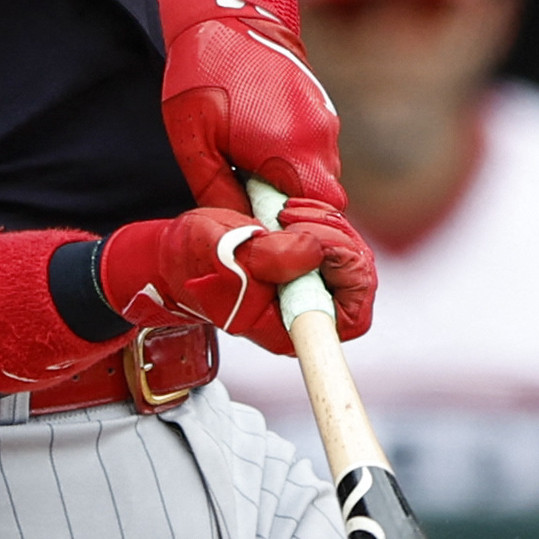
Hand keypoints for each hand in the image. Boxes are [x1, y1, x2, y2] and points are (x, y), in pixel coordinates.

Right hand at [98, 201, 376, 358]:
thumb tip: (312, 252)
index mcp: (288, 326)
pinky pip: (337, 241)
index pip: (350, 316)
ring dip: (327, 225)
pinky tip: (292, 212)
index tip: (324, 247)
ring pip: (351, 256)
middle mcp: (306, 312)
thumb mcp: (223, 254)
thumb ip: (268, 257)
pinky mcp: (310, 265)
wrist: (180, 252)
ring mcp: (311, 289)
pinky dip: (321, 219)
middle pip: (359, 279)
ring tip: (288, 213)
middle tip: (297, 219)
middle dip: (336, 239)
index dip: (352, 278)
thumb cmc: (195, 260)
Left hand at [156, 0, 347, 220]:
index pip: (316, 218)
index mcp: (291, 152)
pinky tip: (258, 137)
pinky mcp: (321, 107)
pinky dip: (293, 157)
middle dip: (290, 208)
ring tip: (247, 162)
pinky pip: (315, 149)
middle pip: (321, 200)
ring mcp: (325, 120)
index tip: (266, 234)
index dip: (295, 233)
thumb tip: (240, 235)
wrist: (227, 5)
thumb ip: (218, 193)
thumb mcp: (193, 140)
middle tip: (249, 199)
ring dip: (290, 180)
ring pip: (319, 175)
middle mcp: (320, 138)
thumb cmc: (203, 70)